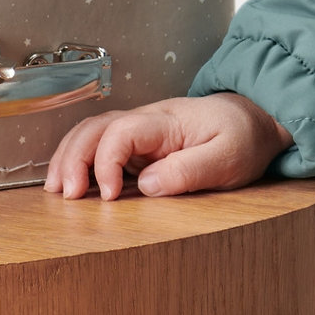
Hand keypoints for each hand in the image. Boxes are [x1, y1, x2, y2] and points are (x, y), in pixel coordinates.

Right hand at [43, 93, 292, 201]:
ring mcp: (142, 130)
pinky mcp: (141, 143)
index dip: (106, 162)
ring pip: (92, 133)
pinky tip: (72, 182)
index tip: (109, 196)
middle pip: (96, 128)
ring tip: (57, 190)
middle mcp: (148, 121)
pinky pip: (101, 145)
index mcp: (168, 121)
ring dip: (69, 158)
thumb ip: (190, 170)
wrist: (257, 118)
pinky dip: (80, 160)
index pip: (121, 132)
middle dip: (73, 158)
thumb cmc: (244, 137)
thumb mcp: (229, 157)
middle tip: (67, 195)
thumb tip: (147, 185)